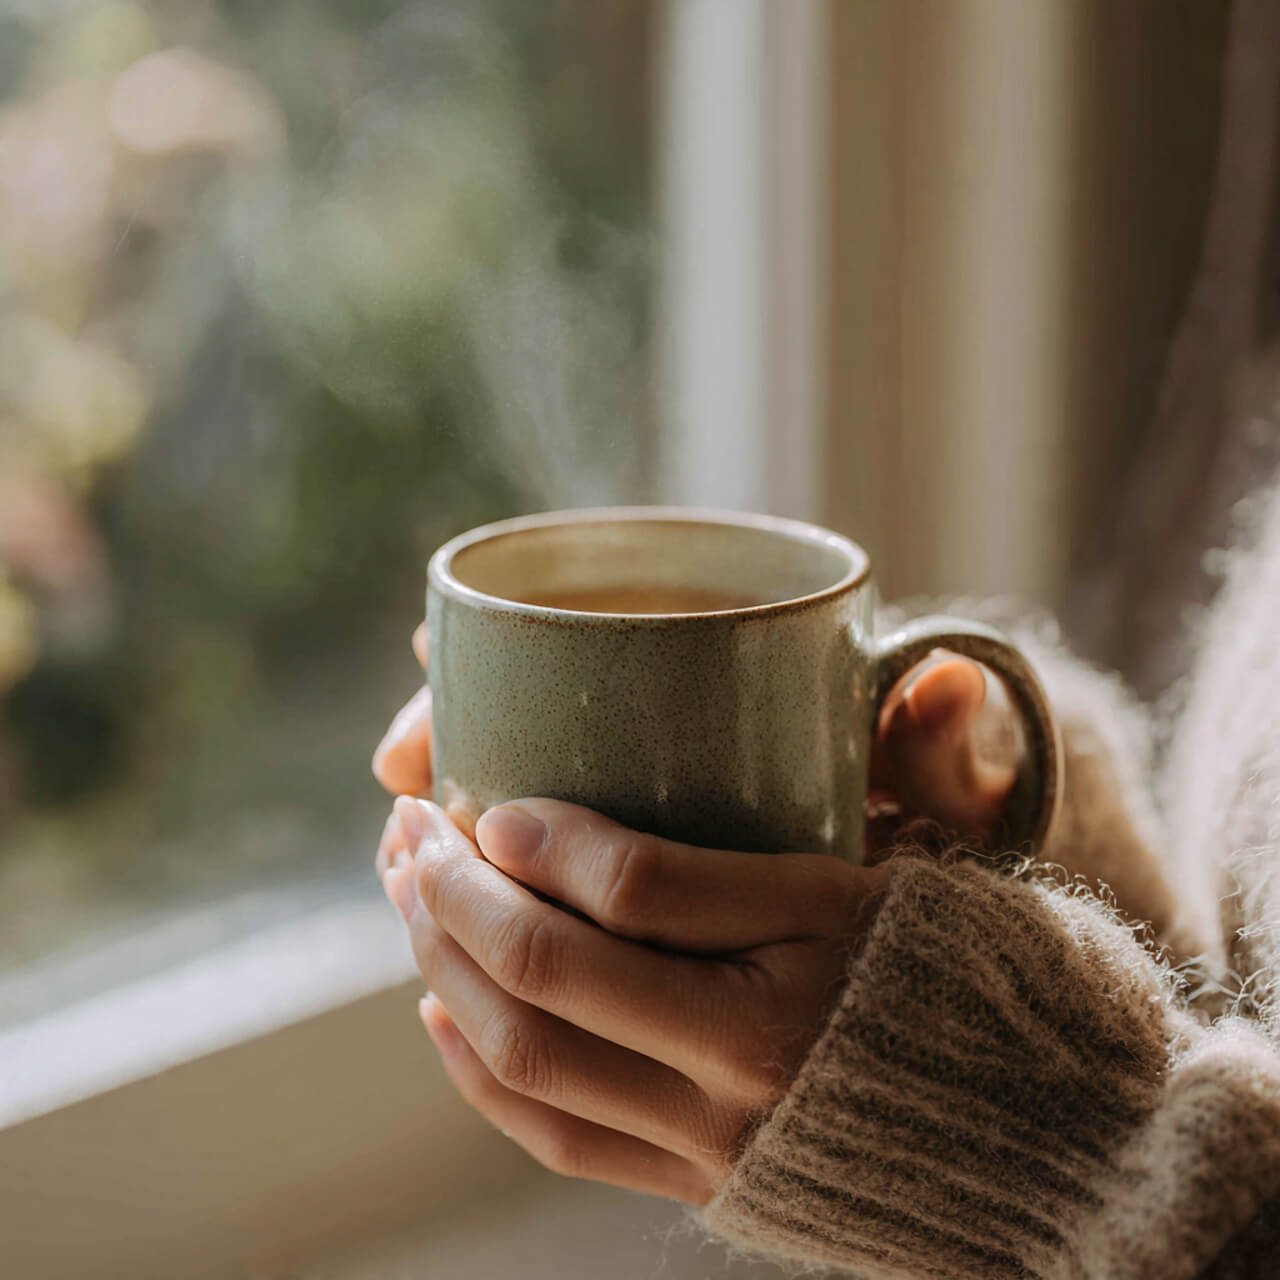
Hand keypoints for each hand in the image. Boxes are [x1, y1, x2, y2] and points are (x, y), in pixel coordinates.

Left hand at [371, 623, 1019, 1202]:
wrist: (1041, 1143)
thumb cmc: (987, 982)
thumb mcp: (946, 867)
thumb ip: (918, 766)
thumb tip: (940, 670)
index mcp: (818, 957)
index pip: (639, 889)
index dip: (544, 836)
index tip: (491, 797)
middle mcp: (756, 1059)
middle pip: (554, 974)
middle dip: (454, 892)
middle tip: (411, 828)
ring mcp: (719, 1136)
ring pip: (533, 1056)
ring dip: (444, 967)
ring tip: (406, 896)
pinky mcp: (701, 1183)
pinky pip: (557, 1138)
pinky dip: (480, 1073)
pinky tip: (439, 1012)